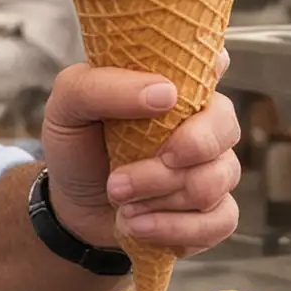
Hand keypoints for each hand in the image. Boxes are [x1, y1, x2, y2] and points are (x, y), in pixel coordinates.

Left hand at [40, 51, 239, 253]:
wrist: (73, 204)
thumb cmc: (78, 146)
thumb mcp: (68, 106)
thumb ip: (103, 86)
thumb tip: (165, 93)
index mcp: (174, 85)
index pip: (214, 62)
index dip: (208, 75)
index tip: (170, 97)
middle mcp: (204, 121)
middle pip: (223, 129)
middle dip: (168, 163)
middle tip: (120, 178)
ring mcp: (215, 166)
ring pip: (216, 180)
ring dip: (159, 197)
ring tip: (120, 200)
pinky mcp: (216, 209)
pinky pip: (220, 220)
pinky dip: (173, 228)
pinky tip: (139, 224)